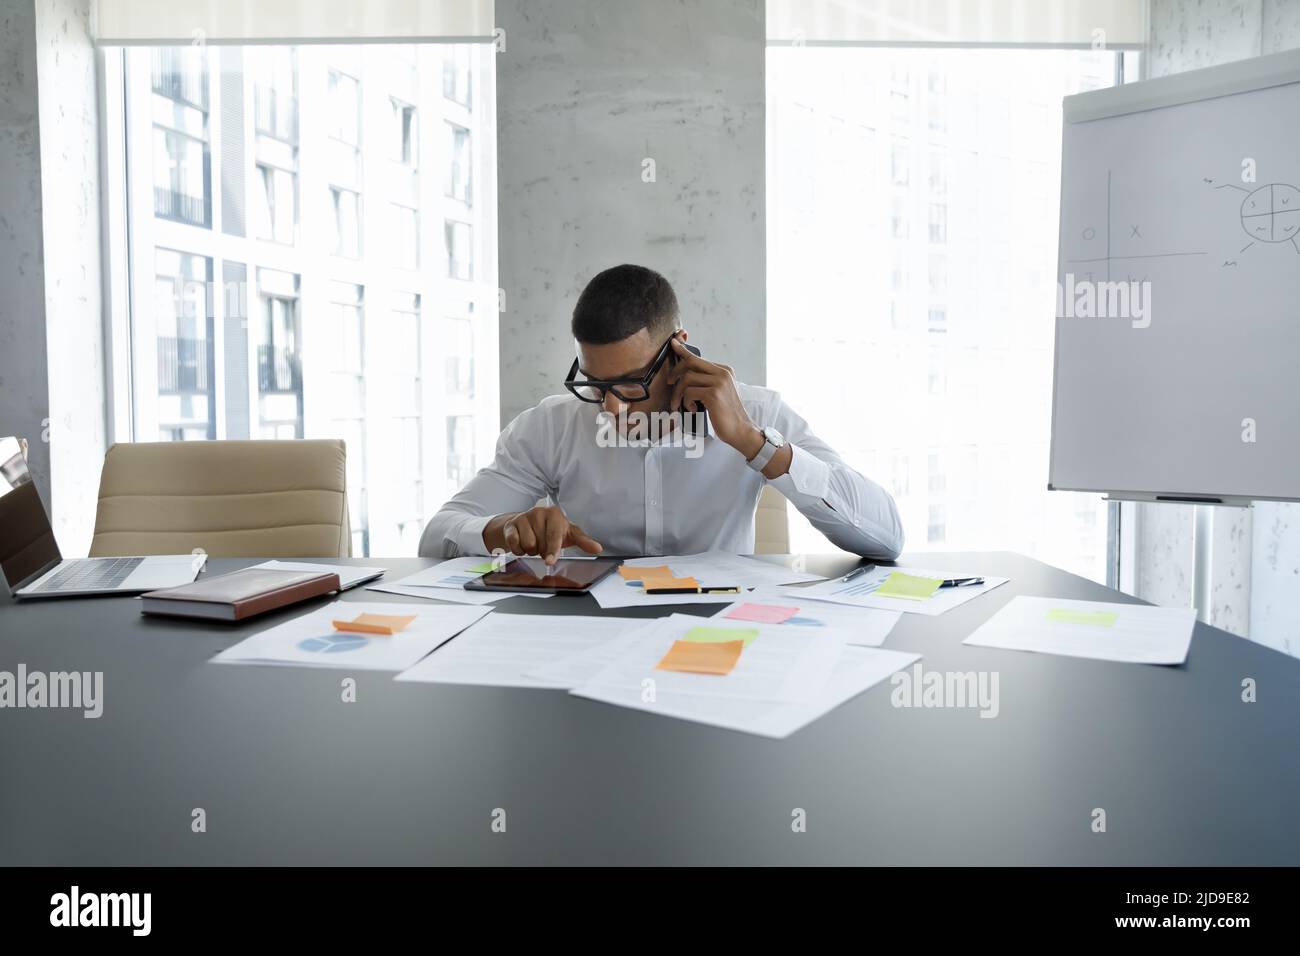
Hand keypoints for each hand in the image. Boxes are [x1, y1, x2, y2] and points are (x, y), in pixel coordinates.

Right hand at [484, 505, 602, 562]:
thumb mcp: (568, 534)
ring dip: (531, 551)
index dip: (553, 549)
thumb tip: (598, 548)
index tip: (550, 561)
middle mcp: (539, 512)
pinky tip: (521, 544)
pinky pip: (514, 544)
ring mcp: (523, 517)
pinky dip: (518, 550)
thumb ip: (583, 541)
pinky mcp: (511, 525)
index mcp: (555, 514)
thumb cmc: (550, 530)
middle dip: (542, 551)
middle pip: (541, 544)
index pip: (554, 535)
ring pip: (528, 545)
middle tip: (543, 546)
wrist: (524, 524)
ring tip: (534, 544)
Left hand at [667, 337, 763, 457]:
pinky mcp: (713, 394)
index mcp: (724, 371)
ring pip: (687, 379)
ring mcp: (719, 382)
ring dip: (678, 393)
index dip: (683, 350)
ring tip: (679, 404)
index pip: (699, 358)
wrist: (740, 430)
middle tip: (670, 383)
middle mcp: (723, 373)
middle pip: (691, 363)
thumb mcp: (719, 393)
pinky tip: (693, 409)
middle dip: (675, 372)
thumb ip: (707, 382)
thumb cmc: (727, 414)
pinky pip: (689, 392)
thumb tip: (686, 377)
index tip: (673, 343)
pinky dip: (686, 402)